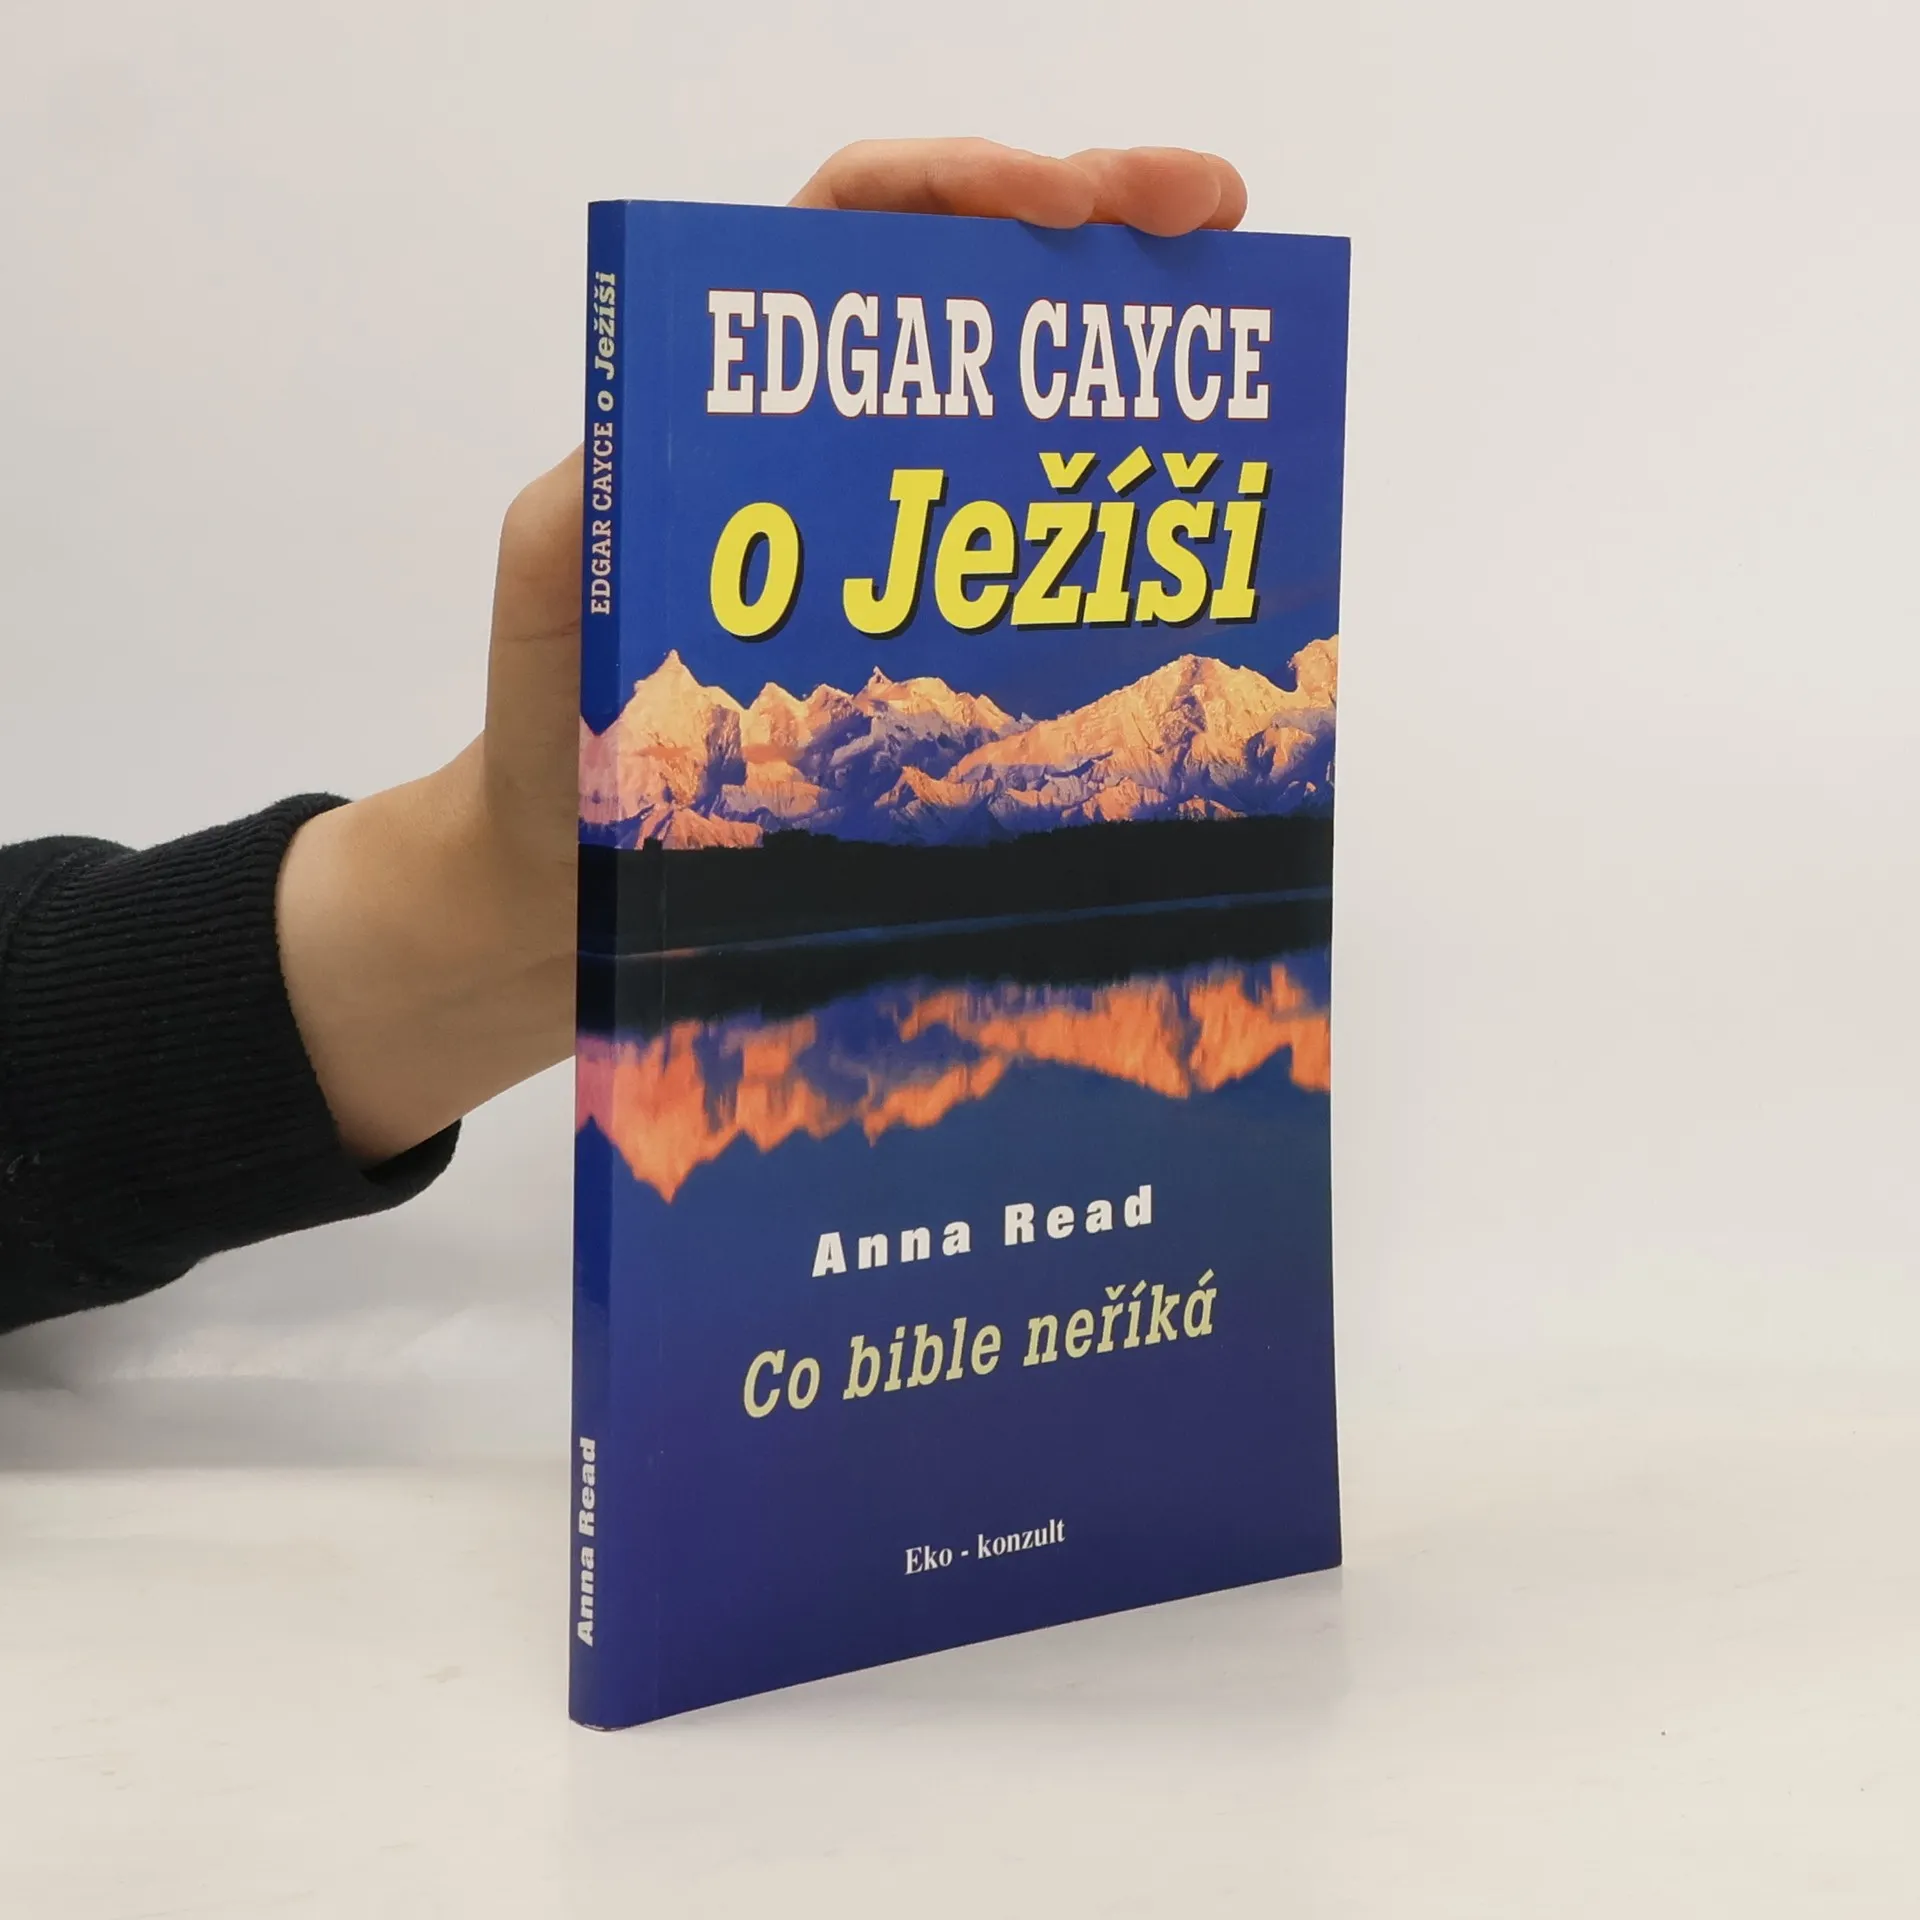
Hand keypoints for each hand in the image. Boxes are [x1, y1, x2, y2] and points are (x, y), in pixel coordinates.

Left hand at [276, 140, 1245, 1162]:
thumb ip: (583, 499)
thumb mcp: (553, 588)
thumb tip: (671, 434)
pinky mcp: (915, 636)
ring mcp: (880, 540)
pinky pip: (1014, 546)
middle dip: (1091, 220)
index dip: (957, 188)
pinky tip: (1167, 495)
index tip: (1063, 203)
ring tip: (1233, 317)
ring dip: (1120, 340)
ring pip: (1009, 400)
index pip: (847, 235)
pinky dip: (1095, 500)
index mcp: (728, 401)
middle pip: (964, 284)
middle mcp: (820, 447)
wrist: (583, 877)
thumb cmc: (553, 737)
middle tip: (1211, 213)